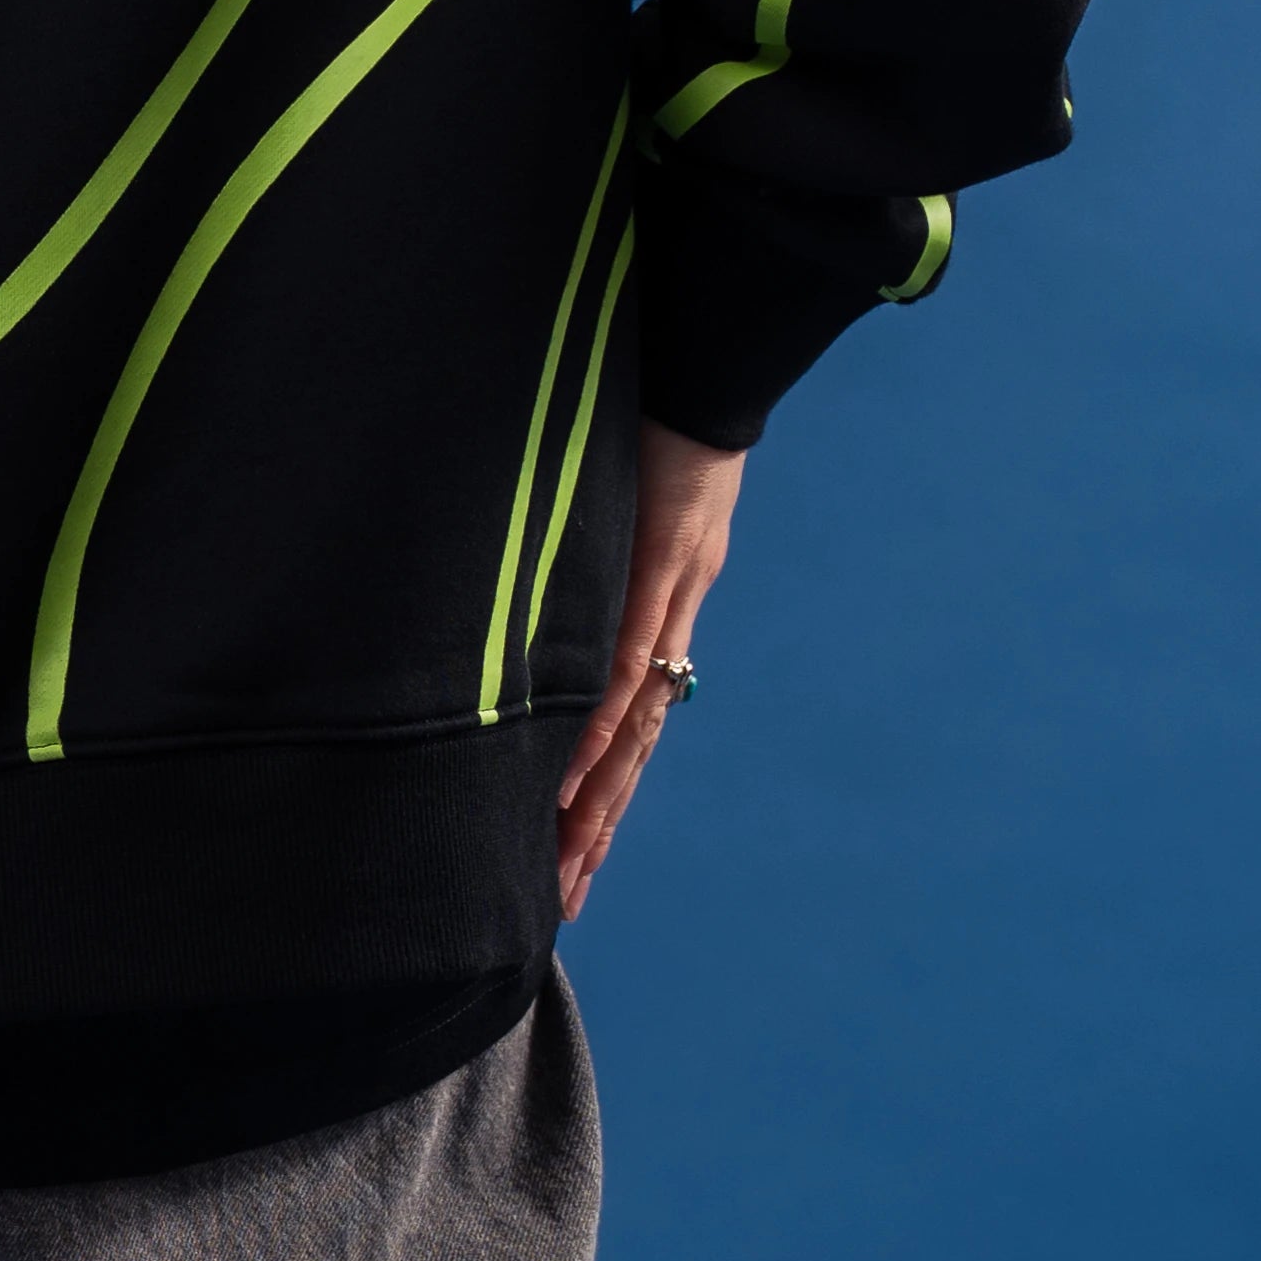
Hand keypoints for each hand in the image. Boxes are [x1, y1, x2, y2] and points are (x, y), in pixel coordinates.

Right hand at [555, 419, 744, 924]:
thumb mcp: (623, 489)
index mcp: (668, 601)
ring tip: (566, 868)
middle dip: (598, 828)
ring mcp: (670, 598)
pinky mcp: (660, 567)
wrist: (710, 360)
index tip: (576, 850)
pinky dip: (598, 726)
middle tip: (565, 899)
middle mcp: (675, 617)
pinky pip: (625, 662)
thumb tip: (551, 562)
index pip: (634, 719)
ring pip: (632, 728)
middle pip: (635, 749)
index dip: (607, 787)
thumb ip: (600, 536)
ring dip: (597, 805)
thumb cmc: (661, 409)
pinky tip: (573, 780)